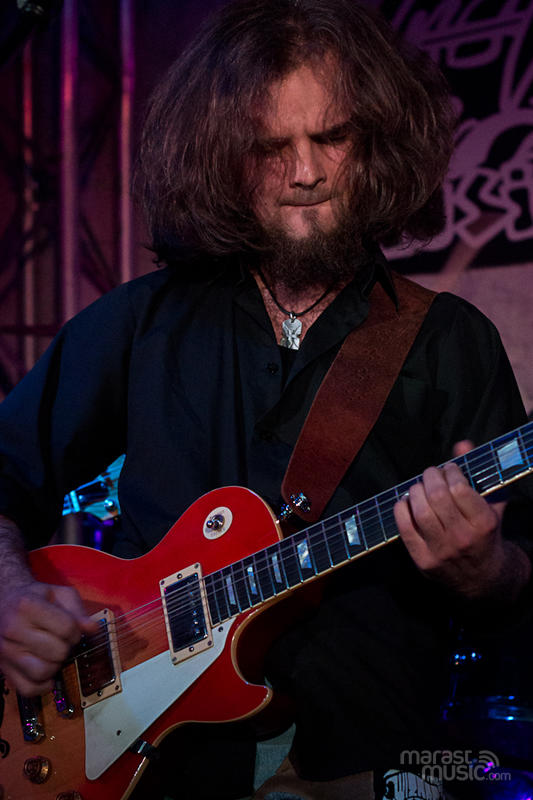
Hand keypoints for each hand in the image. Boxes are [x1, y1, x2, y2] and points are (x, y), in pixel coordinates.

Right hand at [0, 579, 97, 695]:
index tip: (72, 630)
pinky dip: (42, 686)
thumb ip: (77, 610)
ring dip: (55, 665)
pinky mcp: (4, 668)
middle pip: (58, 651)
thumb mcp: (58, 594)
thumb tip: (93, 629)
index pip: (66, 628)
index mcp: (28, 606)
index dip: (76, 632)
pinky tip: (48, 674)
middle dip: (66, 647)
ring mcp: (6, 651)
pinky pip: (28, 688)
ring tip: (53, 654)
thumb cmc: (34, 598)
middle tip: (62, 641)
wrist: (3, 602)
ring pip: (43, 672)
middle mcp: (13, 629)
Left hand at [393, 440, 510, 597]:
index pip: (459, 488)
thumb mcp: (491, 505)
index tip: (449, 469)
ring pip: (420, 511)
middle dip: (430, 477)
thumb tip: (462, 444)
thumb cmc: (487, 535)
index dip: (450, 471)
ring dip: (415, 491)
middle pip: (437, 497)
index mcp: (483, 523)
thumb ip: (478, 473)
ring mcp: (441, 551)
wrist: (484, 579)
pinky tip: (406, 502)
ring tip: (419, 486)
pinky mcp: (423, 561)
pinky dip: (401, 510)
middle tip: (430, 473)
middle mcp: (463, 538)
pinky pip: (404, 529)